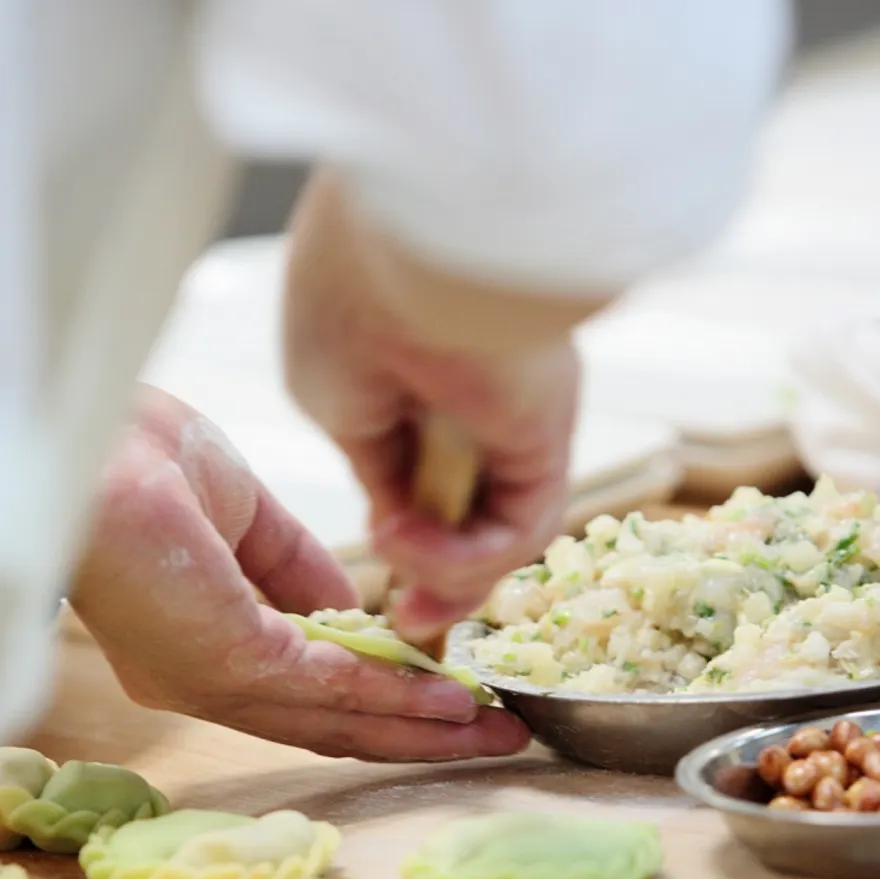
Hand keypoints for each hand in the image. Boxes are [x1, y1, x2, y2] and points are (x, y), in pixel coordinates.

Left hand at [69, 388, 530, 761]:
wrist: (81, 438)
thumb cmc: (137, 458)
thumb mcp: (243, 516)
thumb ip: (299, 572)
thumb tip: (360, 614)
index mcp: (195, 648)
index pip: (303, 691)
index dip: (381, 700)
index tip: (449, 700)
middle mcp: (199, 681)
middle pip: (329, 723)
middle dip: (419, 735)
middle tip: (495, 741)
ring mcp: (209, 679)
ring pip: (336, 717)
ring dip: (421, 728)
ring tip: (491, 732)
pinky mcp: (226, 661)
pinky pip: (328, 687)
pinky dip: (393, 697)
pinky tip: (445, 701)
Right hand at [283, 175, 589, 639]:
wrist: (403, 251)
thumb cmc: (348, 300)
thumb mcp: (333, 402)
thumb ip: (372, 466)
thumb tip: (398, 522)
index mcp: (412, 370)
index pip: (420, 475)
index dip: (403, 538)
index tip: (377, 587)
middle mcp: (473, 395)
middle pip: (469, 515)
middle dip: (439, 585)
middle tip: (411, 627)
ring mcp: (513, 419)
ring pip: (496, 531)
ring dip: (444, 577)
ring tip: (404, 589)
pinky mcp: (546, 438)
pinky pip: (517, 526)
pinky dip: (464, 557)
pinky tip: (409, 541)